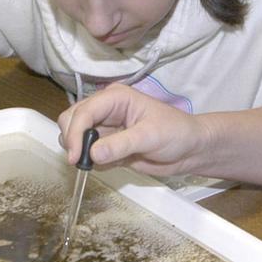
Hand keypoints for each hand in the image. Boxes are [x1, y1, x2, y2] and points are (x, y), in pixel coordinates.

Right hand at [58, 85, 206, 175]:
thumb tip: (92, 153)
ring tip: (96, 163)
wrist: (190, 150)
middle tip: (80, 162)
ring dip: (79, 151)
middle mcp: (106, 110)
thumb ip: (120, 145)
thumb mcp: (149, 137)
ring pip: (76, 137)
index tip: (75, 156)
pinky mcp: (108, 146)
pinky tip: (113, 163)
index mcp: (115, 98)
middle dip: (72, 140)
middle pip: (72, 120)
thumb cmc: (176, 133)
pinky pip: (89, 154)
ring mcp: (105, 128)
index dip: (75, 133)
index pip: (84, 111)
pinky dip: (92, 162)